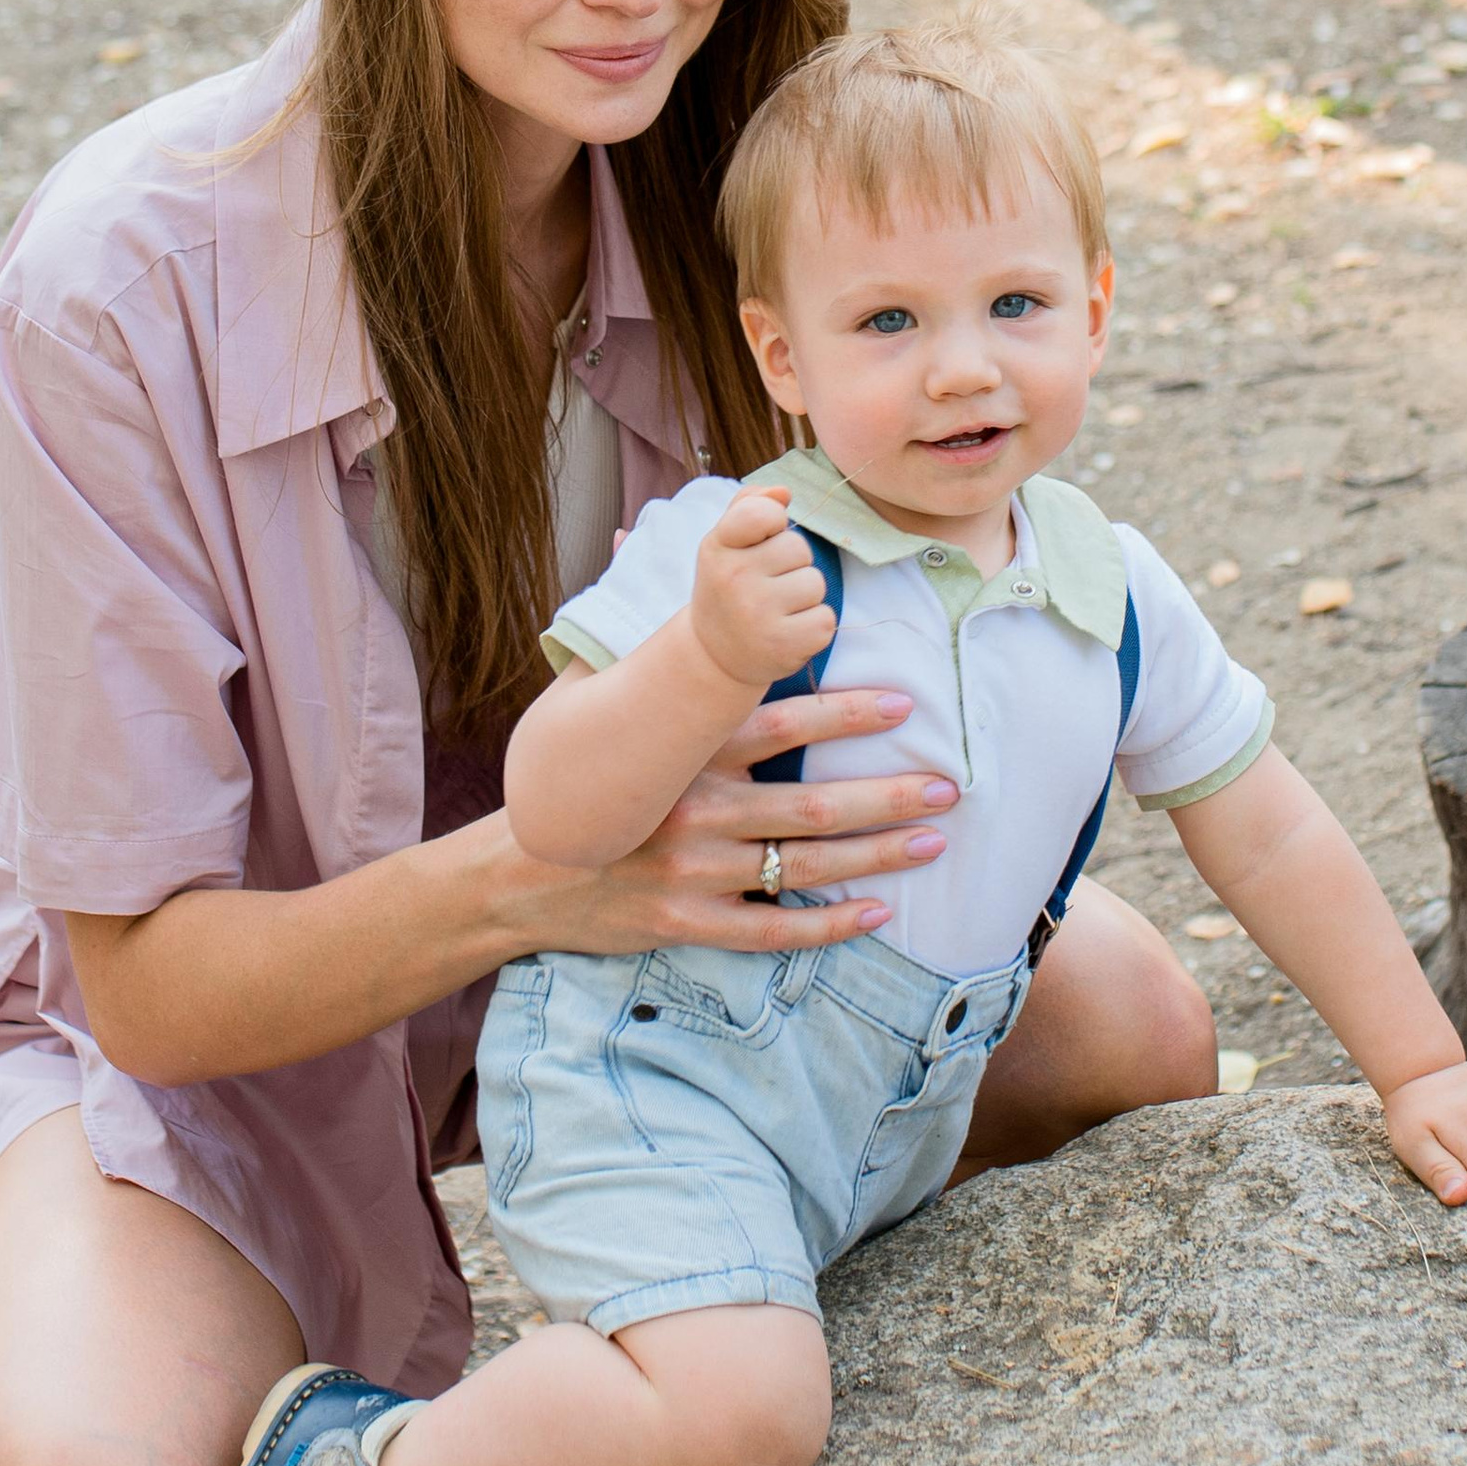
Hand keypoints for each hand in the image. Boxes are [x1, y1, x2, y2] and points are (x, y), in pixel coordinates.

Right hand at [498, 685, 958, 960]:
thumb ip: (634, 640)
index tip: (903, 703)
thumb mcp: (595, 704)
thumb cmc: (573, 779)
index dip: (844, 715)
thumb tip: (630, 535)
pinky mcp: (688, 926)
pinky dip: (828, 923)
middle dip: (886, 796)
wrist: (519, 876)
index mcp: (680, 754)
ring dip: (876, 855)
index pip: (778, 727)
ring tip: (932, 840)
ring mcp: (693, 876)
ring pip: (801, 868)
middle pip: (809, 808)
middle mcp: (691, 814)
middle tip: (947, 786)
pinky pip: (772, 930)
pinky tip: (878, 912)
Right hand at [688, 489, 838, 691]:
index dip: (773, 521)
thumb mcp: (725, 544)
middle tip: (767, 585)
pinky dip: (813, 625)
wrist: (715, 656)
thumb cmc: (729, 588)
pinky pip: (826, 619)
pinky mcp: (783, 645)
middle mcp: (734, 579)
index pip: (761, 512)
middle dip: (792, 564)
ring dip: (805, 596)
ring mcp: (757, 615)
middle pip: (799, 548)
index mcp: (718, 548)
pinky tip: (787, 631)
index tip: (762, 538)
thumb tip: (784, 492)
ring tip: (777, 609)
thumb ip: (750, 506)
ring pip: (816, 583)